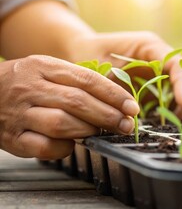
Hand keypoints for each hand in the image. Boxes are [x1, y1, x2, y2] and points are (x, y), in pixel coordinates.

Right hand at [0, 55, 139, 158]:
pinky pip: (44, 147)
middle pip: (77, 102)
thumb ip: (78, 81)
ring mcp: (20, 114)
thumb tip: (117, 99)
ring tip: (100, 132)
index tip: (132, 107)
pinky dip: (64, 148)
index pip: (87, 80)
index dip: (114, 95)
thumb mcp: (49, 70)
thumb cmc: (26, 83)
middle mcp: (31, 89)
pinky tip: (72, 144)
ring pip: (61, 124)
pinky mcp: (13, 138)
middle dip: (108, 115)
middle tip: (126, 125)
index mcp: (44, 67)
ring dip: (88, 130)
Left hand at [72, 31, 181, 113]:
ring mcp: (159, 72)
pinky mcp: (154, 86)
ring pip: (180, 88)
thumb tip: (132, 112)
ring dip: (181, 106)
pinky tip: (166, 122)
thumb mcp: (101, 68)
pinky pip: (168, 99)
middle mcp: (159, 57)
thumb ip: (118, 87)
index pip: (175, 64)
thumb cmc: (89, 55)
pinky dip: (170, 110)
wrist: (81, 52)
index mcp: (149, 46)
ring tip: (176, 123)